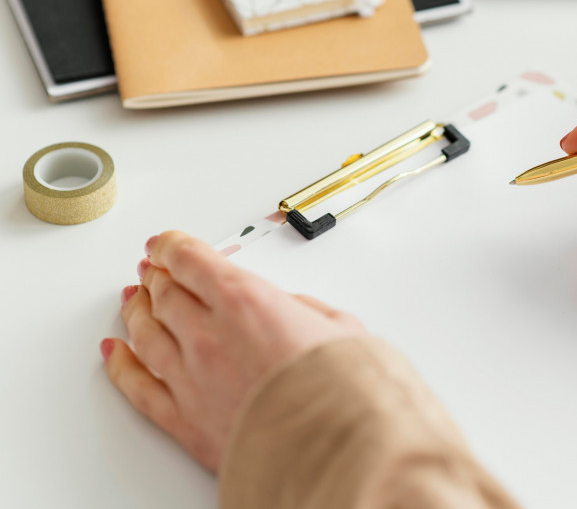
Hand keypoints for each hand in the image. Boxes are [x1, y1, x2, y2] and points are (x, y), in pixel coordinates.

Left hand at [101, 231, 365, 471]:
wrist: (334, 449)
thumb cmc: (342, 390)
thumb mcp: (339, 326)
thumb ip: (304, 309)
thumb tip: (291, 309)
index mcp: (245, 300)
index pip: (190, 259)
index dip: (171, 246)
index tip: (165, 244)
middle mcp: (208, 335)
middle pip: (165, 293)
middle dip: (157, 276)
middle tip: (153, 270)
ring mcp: (190, 378)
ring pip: (144, 333)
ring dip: (136, 311)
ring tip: (133, 301)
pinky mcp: (184, 421)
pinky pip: (137, 387)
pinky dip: (120, 365)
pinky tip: (116, 353)